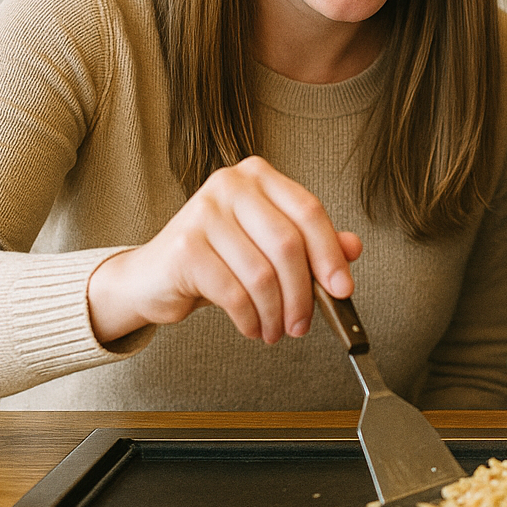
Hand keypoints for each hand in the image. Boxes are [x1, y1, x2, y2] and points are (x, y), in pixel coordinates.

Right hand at [87, 156, 361, 344]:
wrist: (153, 276)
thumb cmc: (218, 258)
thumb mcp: (268, 247)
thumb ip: (311, 244)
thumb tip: (353, 248)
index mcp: (258, 176)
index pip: (308, 211)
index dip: (330, 254)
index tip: (343, 290)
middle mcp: (230, 185)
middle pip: (288, 245)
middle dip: (303, 294)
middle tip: (304, 324)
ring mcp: (203, 212)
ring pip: (262, 274)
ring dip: (276, 313)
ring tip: (276, 330)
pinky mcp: (184, 247)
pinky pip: (234, 293)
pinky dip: (250, 319)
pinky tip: (252, 327)